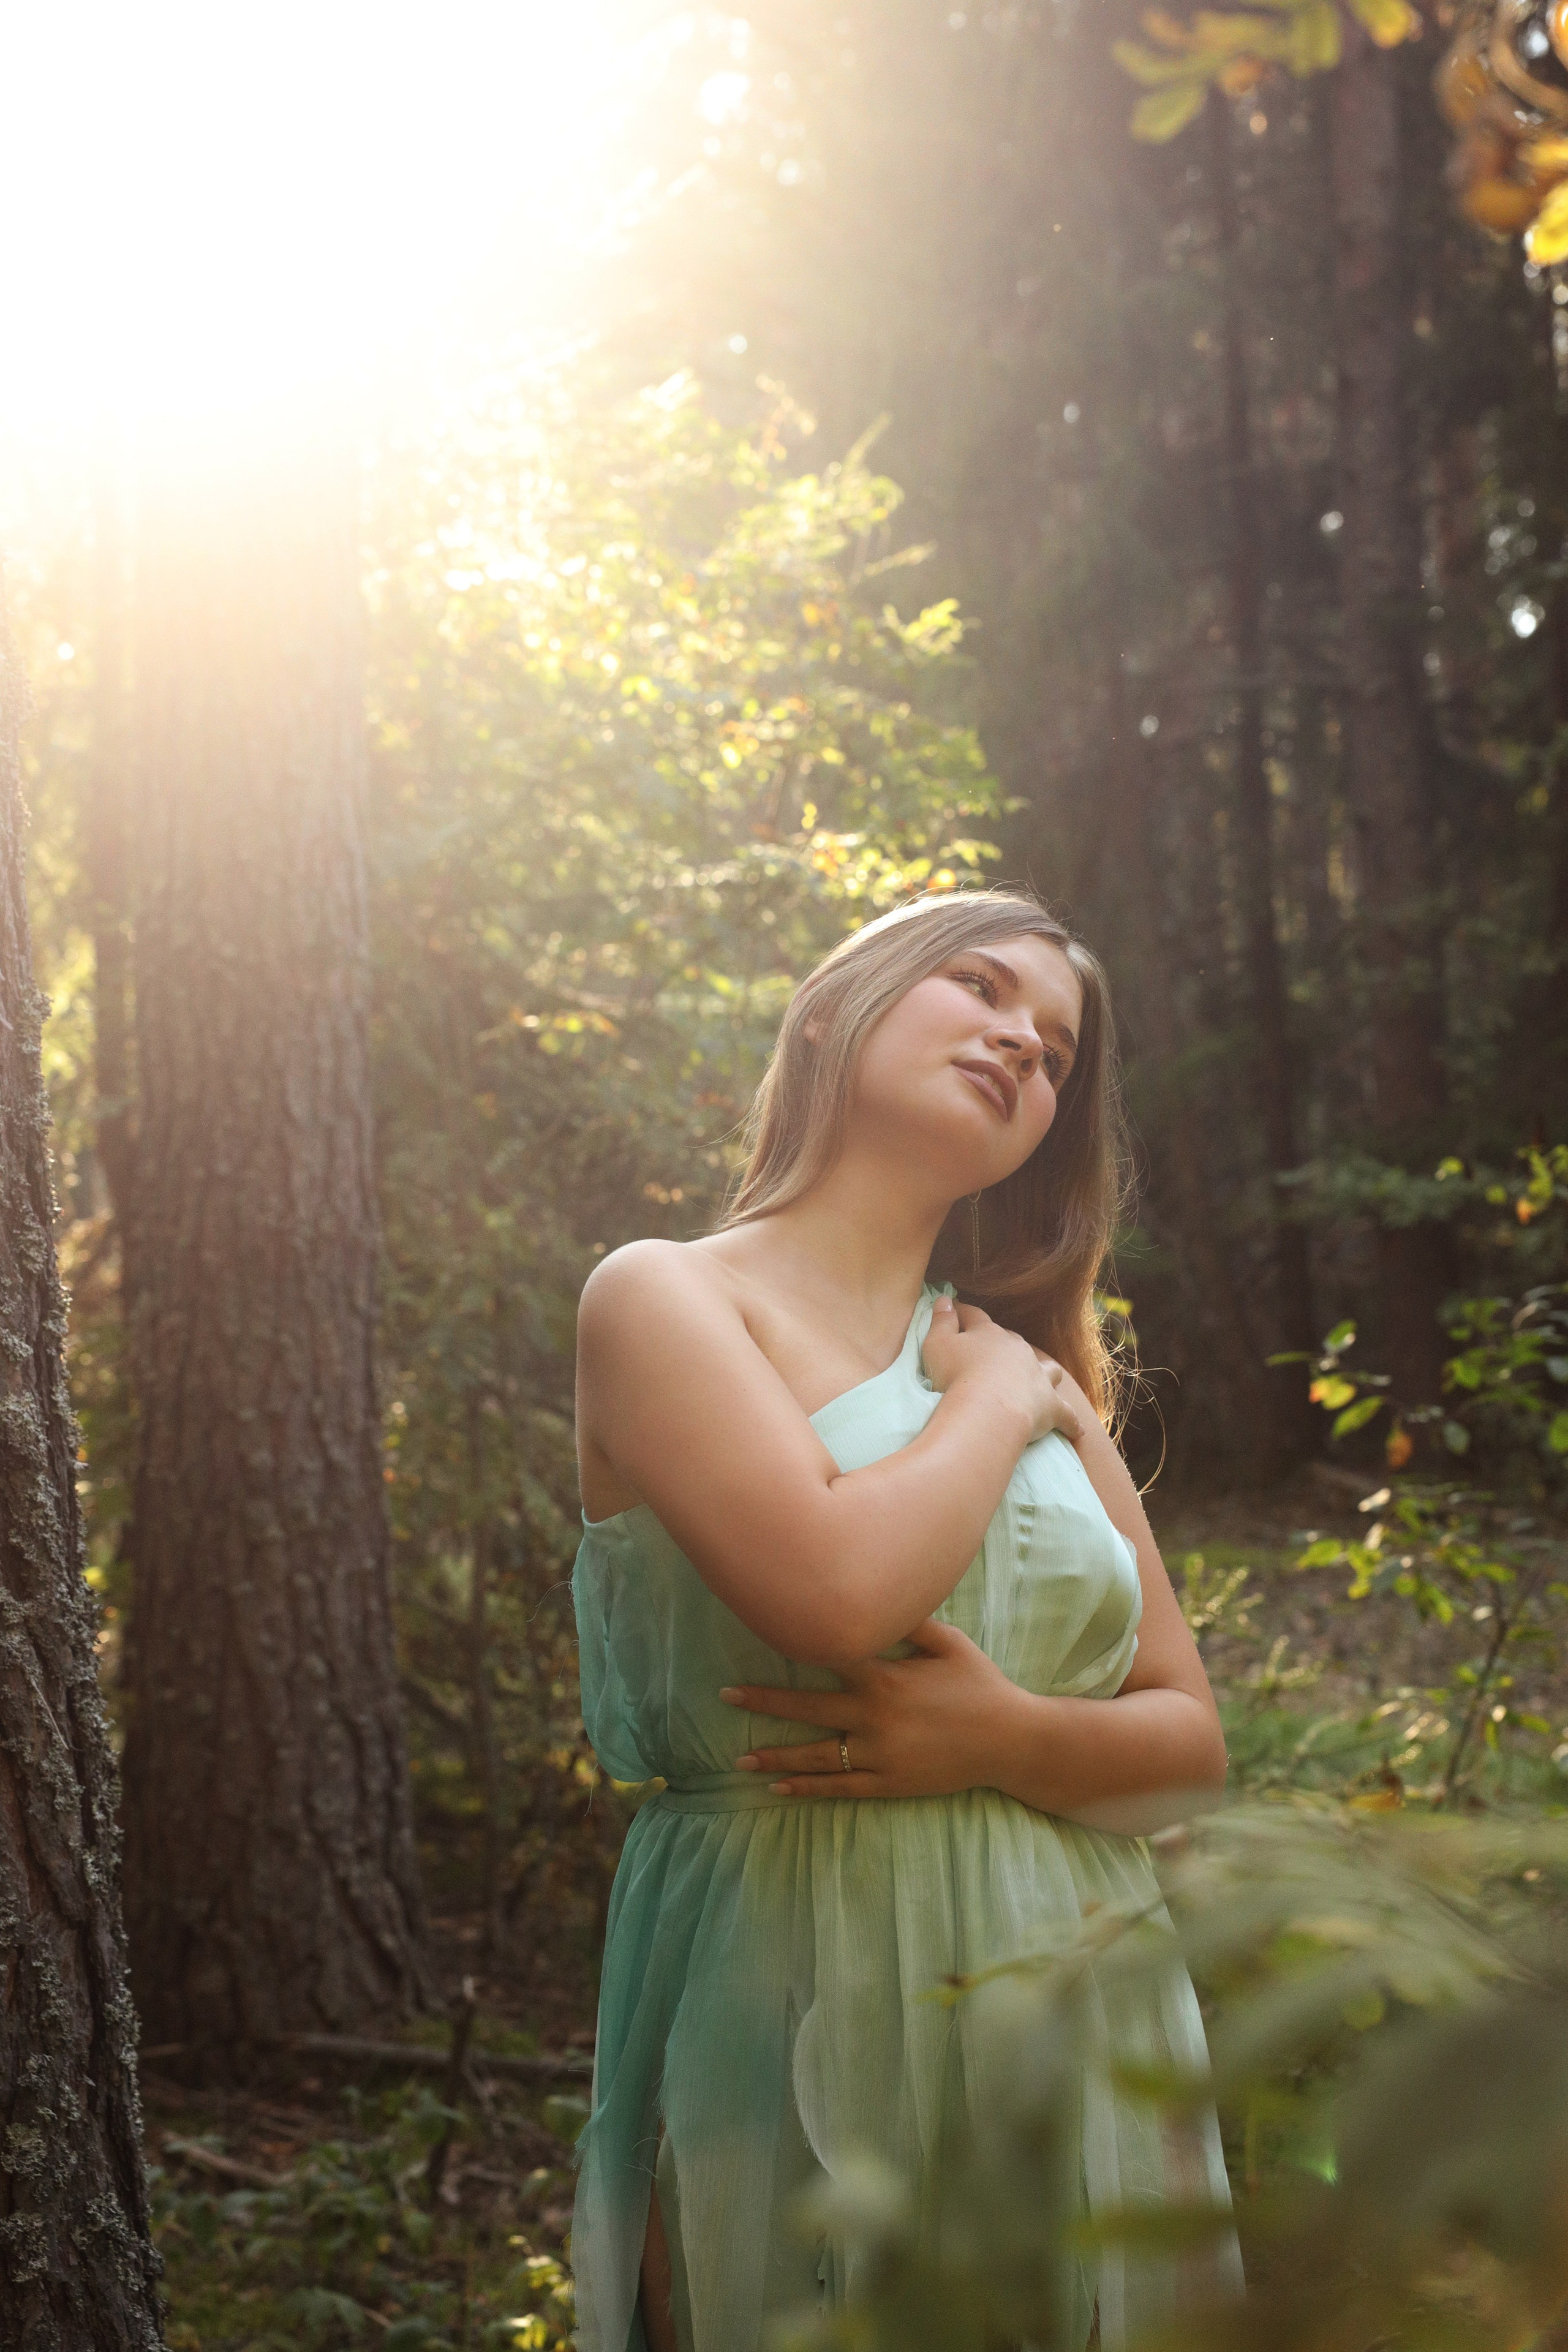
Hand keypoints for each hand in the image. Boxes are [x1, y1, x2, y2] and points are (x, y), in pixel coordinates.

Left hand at [720, 1618, 1025, 1799]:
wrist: (1010, 1741)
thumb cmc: (980, 1685)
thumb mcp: (950, 1643)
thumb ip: (912, 1621)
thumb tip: (881, 1596)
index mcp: (885, 1678)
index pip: (829, 1658)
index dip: (793, 1645)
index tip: (761, 1635)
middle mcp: (875, 1717)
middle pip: (808, 1709)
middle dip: (765, 1703)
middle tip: (726, 1697)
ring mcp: (880, 1754)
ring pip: (817, 1757)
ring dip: (776, 1757)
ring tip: (740, 1760)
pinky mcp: (889, 1782)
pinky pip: (841, 1787)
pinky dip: (808, 1788)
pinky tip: (779, 1788)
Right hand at [921, 1296, 1081, 1446]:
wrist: (988, 1410)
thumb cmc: (956, 1376)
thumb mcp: (936, 1344)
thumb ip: (940, 1320)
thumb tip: (944, 1299)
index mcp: (989, 1334)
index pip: (975, 1316)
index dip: (963, 1312)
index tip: (954, 1308)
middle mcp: (1018, 1350)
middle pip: (1012, 1340)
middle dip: (1003, 1342)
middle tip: (990, 1350)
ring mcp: (1038, 1377)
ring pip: (1048, 1368)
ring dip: (1044, 1371)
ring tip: (1041, 1375)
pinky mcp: (1050, 1407)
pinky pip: (1065, 1414)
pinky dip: (1070, 1422)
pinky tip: (1076, 1430)